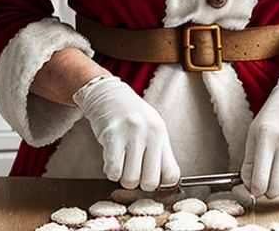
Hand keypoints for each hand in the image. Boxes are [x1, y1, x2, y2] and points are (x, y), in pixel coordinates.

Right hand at [73, 74, 179, 190]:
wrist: (107, 94)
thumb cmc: (130, 114)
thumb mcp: (151, 127)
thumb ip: (158, 152)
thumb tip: (165, 183)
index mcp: (161, 132)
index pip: (171, 174)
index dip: (160, 184)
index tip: (150, 178)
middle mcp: (149, 132)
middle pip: (150, 182)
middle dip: (140, 183)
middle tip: (133, 170)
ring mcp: (131, 134)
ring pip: (130, 180)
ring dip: (123, 176)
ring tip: (121, 161)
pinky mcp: (112, 136)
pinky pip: (113, 171)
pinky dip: (110, 171)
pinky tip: (111, 158)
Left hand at [240, 73, 278, 198]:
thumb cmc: (274, 113)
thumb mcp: (255, 131)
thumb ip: (249, 159)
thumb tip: (248, 185)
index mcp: (264, 136)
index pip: (259, 180)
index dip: (254, 191)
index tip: (254, 187)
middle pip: (274, 188)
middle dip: (267, 192)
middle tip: (265, 184)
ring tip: (278, 180)